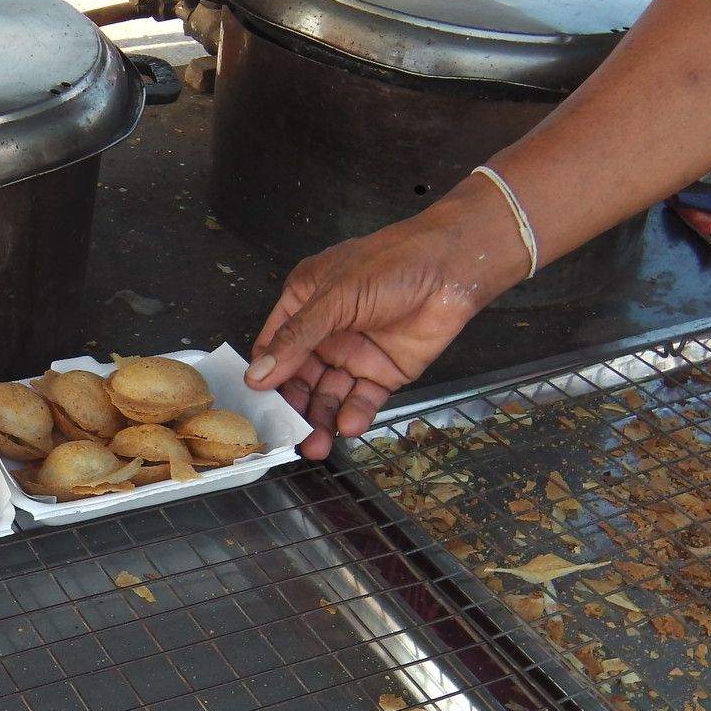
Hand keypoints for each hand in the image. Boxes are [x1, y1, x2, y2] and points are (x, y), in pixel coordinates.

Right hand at [246, 214, 524, 458]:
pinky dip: (354, 414)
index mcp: (303, 303)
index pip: (273, 348)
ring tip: (316, 445)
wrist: (454, 268)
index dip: (264, 376)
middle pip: (299, 379)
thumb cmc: (391, 266)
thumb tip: (256, 376)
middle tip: (288, 436)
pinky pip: (362, 399)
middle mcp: (325, 332)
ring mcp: (354, 353)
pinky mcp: (384, 372)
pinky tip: (348, 425)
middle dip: (294, 407)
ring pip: (328, 394)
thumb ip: (296, 339)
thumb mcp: (335, 298)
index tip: (256, 407)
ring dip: (320, 419)